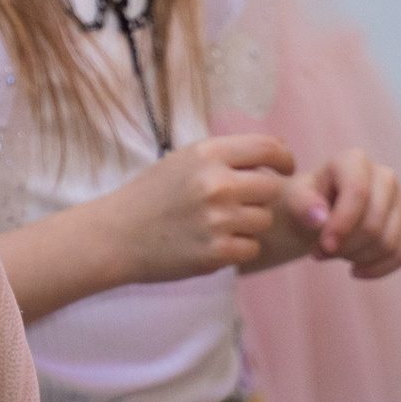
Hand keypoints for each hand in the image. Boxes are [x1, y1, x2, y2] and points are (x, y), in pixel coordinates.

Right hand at [104, 134, 294, 283]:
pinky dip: (239, 247)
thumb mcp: (184, 160)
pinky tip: (214, 242)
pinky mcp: (216, 253)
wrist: (117, 235)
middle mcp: (216, 183)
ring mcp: (217, 220)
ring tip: (218, 224)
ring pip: (264, 220)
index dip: (283, 159)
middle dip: (261, 196)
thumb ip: (226, 155)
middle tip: (239, 203)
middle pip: (272, 187)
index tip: (283, 169)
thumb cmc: (153, 194)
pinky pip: (252, 247)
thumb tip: (278, 153)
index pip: (269, 148)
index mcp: (208, 153)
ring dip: (249, 224)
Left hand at [283, 149, 400, 279]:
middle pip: (374, 224)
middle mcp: (385, 175)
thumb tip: (319, 218)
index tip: (324, 248)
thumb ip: (302, 205)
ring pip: (389, 243)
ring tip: (335, 254)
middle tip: (321, 252)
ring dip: (358, 258)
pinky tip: (356, 270)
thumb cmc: (306, 202)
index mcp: (354, 160)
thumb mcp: (294, 199)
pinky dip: (378, 269)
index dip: (342, 224)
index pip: (358, 192)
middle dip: (346, 247)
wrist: (320, 212)